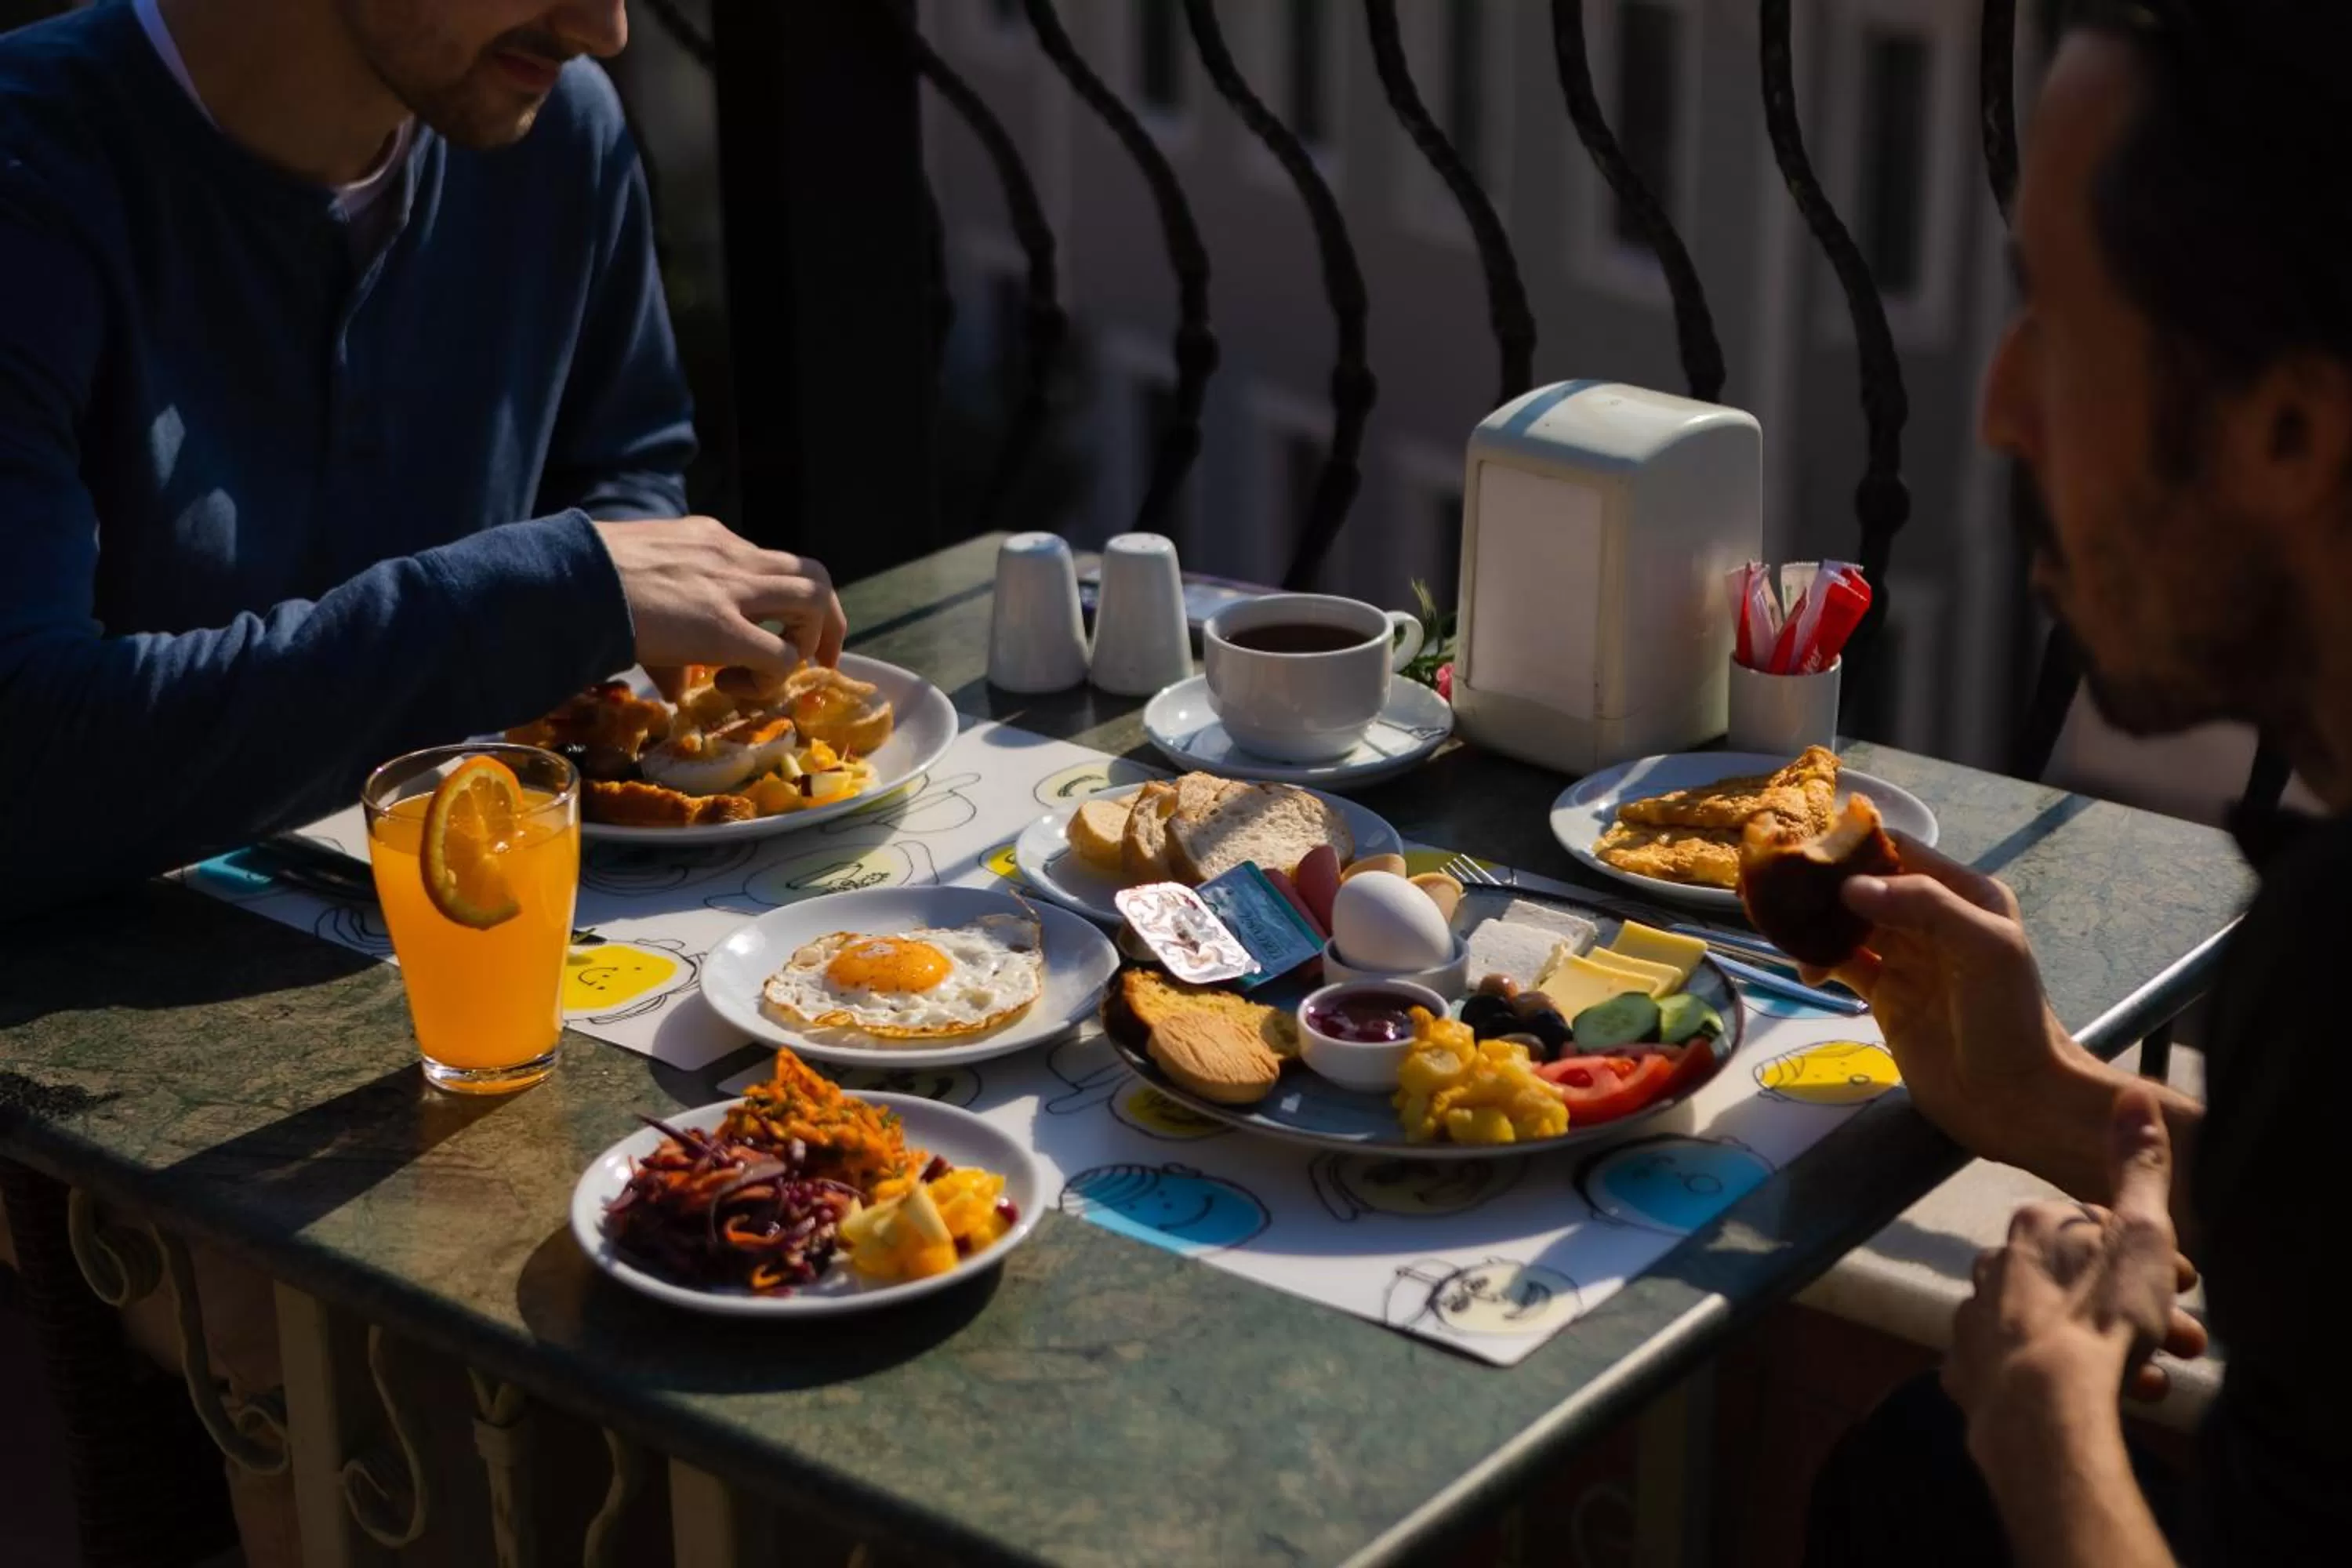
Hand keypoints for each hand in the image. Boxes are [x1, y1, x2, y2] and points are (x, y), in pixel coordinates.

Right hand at [593, 517, 846, 679]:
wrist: (565, 579)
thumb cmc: (586, 580)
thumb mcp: (639, 582)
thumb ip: (667, 625)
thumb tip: (673, 686)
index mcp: (711, 539)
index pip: (770, 562)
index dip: (781, 603)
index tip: (772, 631)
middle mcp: (732, 555)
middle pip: (814, 575)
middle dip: (826, 620)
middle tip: (817, 658)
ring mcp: (732, 588)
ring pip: (815, 601)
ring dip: (810, 642)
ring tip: (778, 670)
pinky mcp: (722, 627)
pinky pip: (782, 657)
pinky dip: (772, 678)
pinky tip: (735, 686)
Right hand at [1800, 836, 2080, 1164]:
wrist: (2014, 1100)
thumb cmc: (2009, 1018)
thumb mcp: (1984, 948)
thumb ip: (1924, 906)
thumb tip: (1850, 887)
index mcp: (1963, 895)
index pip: (1901, 851)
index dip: (1856, 845)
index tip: (1807, 848)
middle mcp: (1932, 920)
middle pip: (1866, 885)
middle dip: (1826, 886)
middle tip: (1781, 890)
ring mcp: (1906, 959)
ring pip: (1849, 925)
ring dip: (1817, 924)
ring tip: (1786, 931)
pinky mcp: (1885, 996)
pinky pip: (1843, 964)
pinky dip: (1818, 960)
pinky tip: (1806, 970)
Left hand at [1947, 1090, 2206, 1452]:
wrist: (2045, 1405)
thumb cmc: (2100, 1314)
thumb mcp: (2139, 1233)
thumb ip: (2138, 1167)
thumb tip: (2133, 1095)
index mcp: (2032, 1227)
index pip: (2098, 1231)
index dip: (2146, 1258)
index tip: (2185, 1287)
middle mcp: (1992, 1265)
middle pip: (2078, 1282)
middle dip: (2135, 1308)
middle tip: (2184, 1340)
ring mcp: (1974, 1323)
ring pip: (2053, 1329)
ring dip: (2105, 1348)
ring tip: (2152, 1377)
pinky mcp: (1968, 1377)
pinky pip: (2021, 1376)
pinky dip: (2061, 1384)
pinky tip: (2097, 1398)